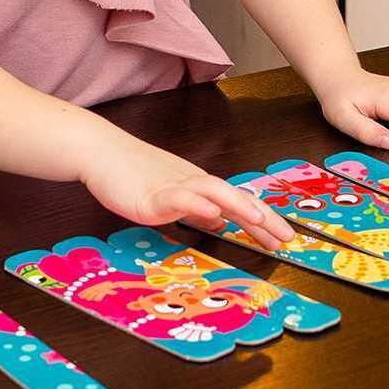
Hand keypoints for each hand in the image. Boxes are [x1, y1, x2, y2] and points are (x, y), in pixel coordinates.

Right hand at [79, 134, 294, 251]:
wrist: (101, 151)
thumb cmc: (130, 172)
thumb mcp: (170, 193)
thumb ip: (196, 207)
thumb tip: (220, 220)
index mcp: (197, 185)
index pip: (236, 202)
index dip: (261, 218)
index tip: (283, 236)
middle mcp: (191, 183)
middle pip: (234, 196)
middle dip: (262, 217)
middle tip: (287, 237)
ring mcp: (172, 187)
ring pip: (213, 191)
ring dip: (239, 205)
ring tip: (260, 220)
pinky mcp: (151, 195)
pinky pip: (178, 198)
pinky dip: (197, 204)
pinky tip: (212, 213)